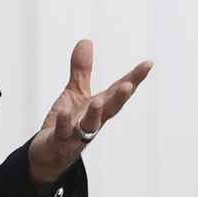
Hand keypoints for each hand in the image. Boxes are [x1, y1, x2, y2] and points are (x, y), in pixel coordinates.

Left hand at [28, 39, 151, 192]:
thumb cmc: (66, 123)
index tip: (148, 63)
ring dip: (96, 113)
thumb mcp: (74, 93)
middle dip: (120, 97)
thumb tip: (87, 40)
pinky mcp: (60, 143)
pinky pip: (64, 133)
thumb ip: (82, 70)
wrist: (48, 155)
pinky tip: (64, 113)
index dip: (134, 78)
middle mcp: (93, 121)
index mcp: (99, 107)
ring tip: (99, 101)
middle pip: (111, 108)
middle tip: (129, 85)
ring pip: (91, 125)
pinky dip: (65, 124)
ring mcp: (78, 134)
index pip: (119, 90)